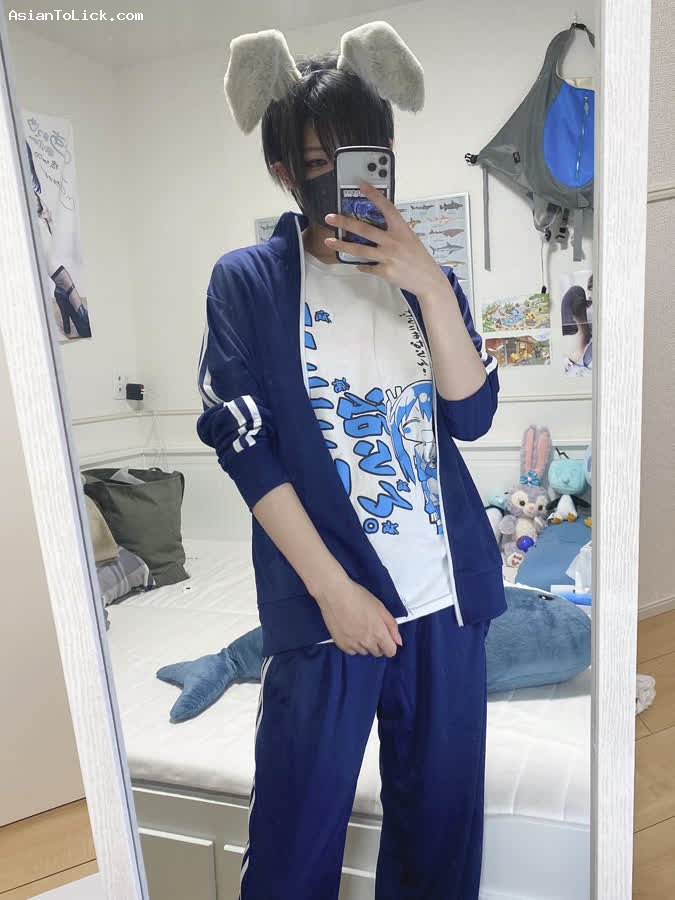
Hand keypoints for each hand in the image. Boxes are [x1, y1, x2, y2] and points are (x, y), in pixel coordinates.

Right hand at [313, 574, 402, 657]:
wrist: (335, 594)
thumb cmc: (359, 597)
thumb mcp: (381, 608)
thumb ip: (392, 626)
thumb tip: (398, 642)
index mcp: (379, 633)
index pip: (390, 652)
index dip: (390, 645)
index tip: (386, 638)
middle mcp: (367, 642)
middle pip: (377, 653)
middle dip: (377, 644)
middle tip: (371, 629)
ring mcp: (353, 645)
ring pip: (364, 652)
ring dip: (365, 644)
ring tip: (359, 628)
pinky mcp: (341, 644)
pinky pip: (351, 651)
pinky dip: (353, 644)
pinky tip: (350, 631)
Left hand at [323, 181, 447, 297]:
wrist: (429, 280)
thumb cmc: (419, 258)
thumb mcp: (409, 239)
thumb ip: (393, 232)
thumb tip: (373, 228)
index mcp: (401, 229)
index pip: (386, 207)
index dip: (373, 195)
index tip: (362, 184)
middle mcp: (393, 240)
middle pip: (364, 229)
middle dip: (344, 222)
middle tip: (329, 217)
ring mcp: (388, 256)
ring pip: (359, 249)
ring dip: (341, 246)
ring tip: (328, 242)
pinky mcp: (385, 271)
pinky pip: (367, 267)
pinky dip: (361, 266)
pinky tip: (357, 265)